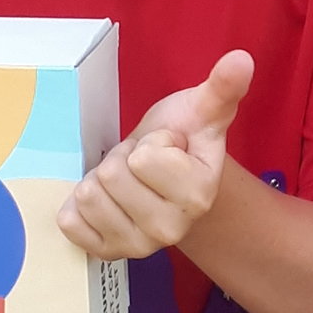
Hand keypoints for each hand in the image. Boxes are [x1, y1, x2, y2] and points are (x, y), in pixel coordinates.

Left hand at [58, 53, 254, 259]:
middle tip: (141, 166)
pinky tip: (105, 201)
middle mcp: (172, 230)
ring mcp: (138, 246)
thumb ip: (221, 87)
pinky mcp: (107, 253)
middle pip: (113, 176)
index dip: (152, 143)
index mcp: (199, 195)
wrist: (166, 178)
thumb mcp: (200, 110)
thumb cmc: (181, 141)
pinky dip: (79, 207)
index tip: (168, 148)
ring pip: (89, 196)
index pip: (144, 158)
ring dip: (101, 180)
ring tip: (126, 181)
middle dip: (123, 160)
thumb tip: (242, 59)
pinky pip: (70, 223)